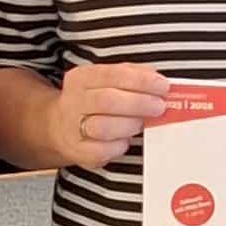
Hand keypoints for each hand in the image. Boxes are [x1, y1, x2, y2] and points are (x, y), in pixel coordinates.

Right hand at [53, 61, 169, 170]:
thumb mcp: (109, 80)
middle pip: (107, 100)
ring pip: (103, 127)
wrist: (63, 127)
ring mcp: (73, 128)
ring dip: (129, 125)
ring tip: (141, 124)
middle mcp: (73, 101)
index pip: (112, 74)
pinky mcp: (79, 151)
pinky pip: (102, 151)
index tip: (162, 86)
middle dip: (138, 103)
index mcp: (82, 78)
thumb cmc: (95, 102)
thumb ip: (133, 76)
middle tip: (159, 107)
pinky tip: (126, 140)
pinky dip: (119, 146)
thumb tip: (157, 80)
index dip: (141, 81)